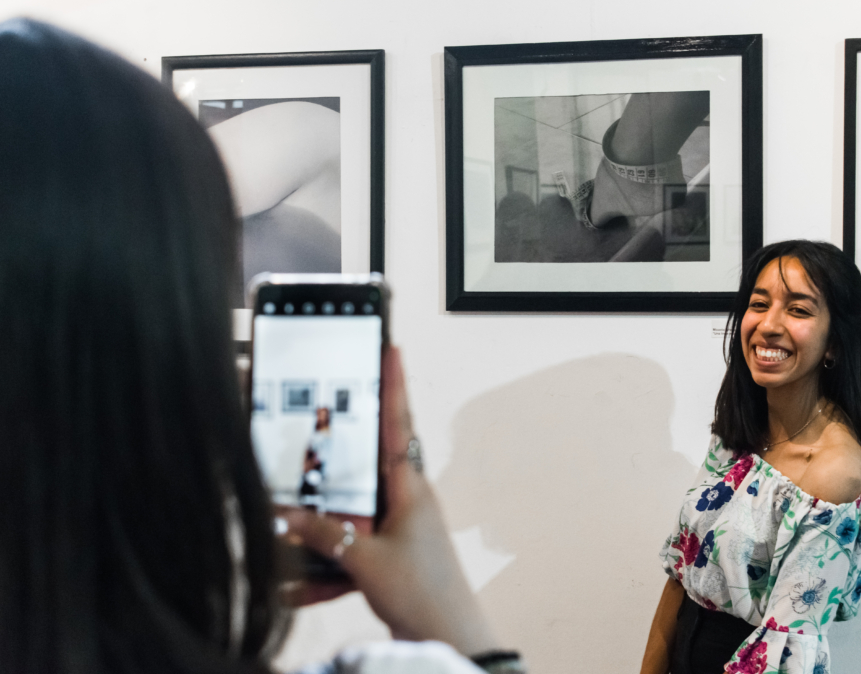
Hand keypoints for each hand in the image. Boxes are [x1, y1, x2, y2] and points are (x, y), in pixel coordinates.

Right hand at [278, 347, 497, 654]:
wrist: (449, 638)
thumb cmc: (424, 592)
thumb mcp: (365, 560)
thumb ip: (324, 535)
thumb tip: (286, 516)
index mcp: (409, 487)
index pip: (398, 423)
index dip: (394, 385)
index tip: (391, 348)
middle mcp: (405, 500)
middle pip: (360, 468)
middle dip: (328, 465)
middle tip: (303, 444)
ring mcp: (396, 528)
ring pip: (347, 515)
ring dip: (318, 535)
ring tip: (287, 547)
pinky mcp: (387, 555)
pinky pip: (348, 551)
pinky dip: (324, 570)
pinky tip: (296, 592)